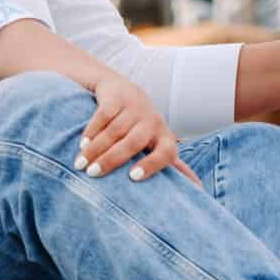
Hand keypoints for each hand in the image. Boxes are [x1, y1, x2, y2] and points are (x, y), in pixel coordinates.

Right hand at [78, 76, 200, 185]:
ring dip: (95, 148)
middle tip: (93, 174)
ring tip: (80, 164)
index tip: (132, 177)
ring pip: (114, 130)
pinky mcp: (117, 96)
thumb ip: (175, 166)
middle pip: (133, 142)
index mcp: (165, 137)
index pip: (166, 152)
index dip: (152, 165)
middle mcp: (152, 121)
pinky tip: (82, 144)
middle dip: (112, 159)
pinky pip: (103, 115)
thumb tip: (198, 189)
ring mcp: (134, 107)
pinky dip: (92, 130)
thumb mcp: (159, 143)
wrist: (124, 90)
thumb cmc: (142, 128)